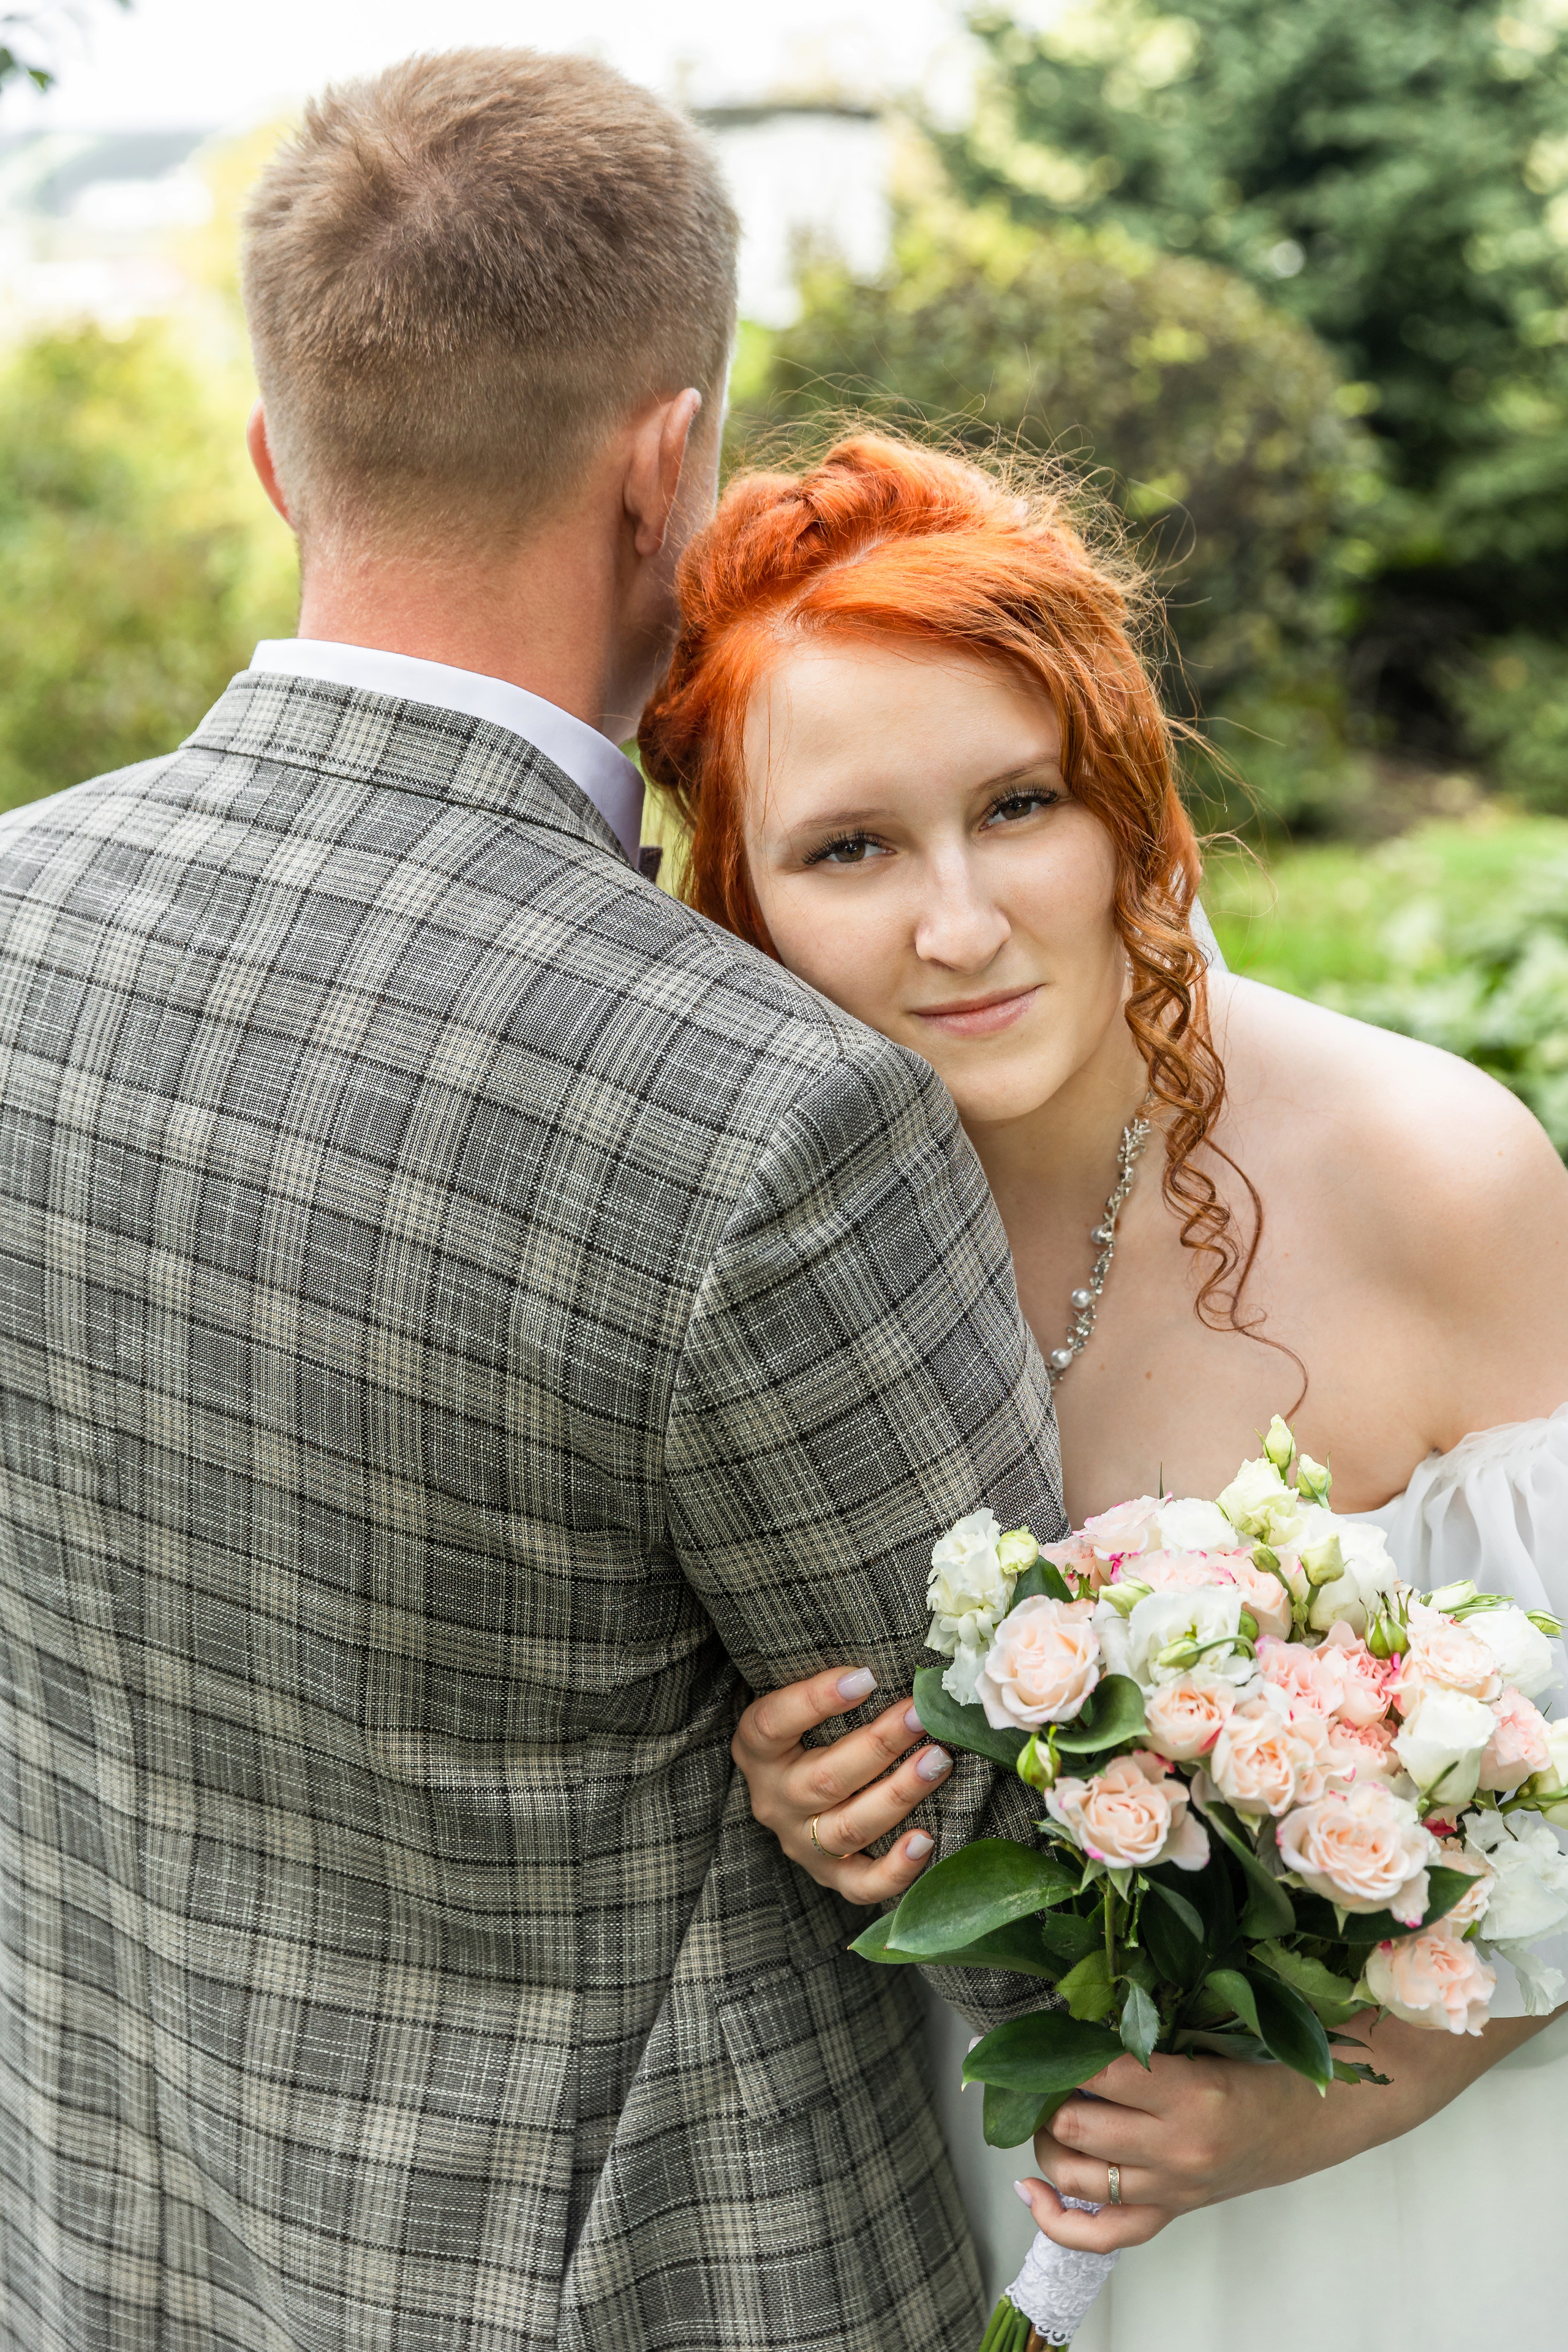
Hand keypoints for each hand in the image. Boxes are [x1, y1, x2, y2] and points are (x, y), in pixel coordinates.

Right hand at [731, 1665, 952, 1904]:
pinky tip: (926, 1840)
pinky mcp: (828, 1876)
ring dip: (898, 1793)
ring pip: (848, 1827)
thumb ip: (834, 1688)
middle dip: (880, 1744)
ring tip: (938, 1760)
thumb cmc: (807, 1731)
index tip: (867, 1676)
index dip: (816, 1700)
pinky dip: (895, 1869)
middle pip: (824, 1778)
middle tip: (922, 1715)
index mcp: (757, 1749)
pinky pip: (860, 1885)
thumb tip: (897, 1663)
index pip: (774, 1723)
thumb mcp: (800, 1706)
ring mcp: (800, 1842)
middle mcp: (774, 1799)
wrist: (791, 1793)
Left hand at [1017, 2005, 1561, 2251]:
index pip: (1096, 2070)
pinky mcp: (1175, 2210)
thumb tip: (1076, 2013)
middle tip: (1037, 2064)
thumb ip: (1152, 2026)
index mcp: (1192, 2092)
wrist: (1328, 2113)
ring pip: (1077, 2177)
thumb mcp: (1214, 2028)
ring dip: (1045, 2141)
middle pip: (1074, 2128)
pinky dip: (1059, 2218)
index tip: (1038, 2024)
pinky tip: (1033, 2189)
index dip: (1057, 2046)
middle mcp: (1178, 2148)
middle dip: (1042, 2094)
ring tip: (1043, 2108)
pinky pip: (1104, 2235)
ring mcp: (1175, 2187)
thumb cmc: (1274, 2058)